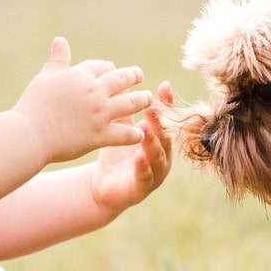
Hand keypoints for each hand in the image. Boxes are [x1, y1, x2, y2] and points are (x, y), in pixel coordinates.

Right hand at [11, 38, 153, 164]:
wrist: (28, 136)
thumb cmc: (33, 106)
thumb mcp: (45, 78)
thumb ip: (57, 60)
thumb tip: (60, 40)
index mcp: (80, 75)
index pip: (102, 66)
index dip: (109, 68)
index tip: (113, 71)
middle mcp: (94, 92)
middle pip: (123, 79)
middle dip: (133, 76)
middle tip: (140, 76)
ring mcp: (99, 114)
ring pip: (131, 103)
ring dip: (143, 100)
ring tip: (149, 99)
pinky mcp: (100, 135)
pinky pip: (125, 134)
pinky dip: (135, 134)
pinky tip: (140, 133)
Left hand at [90, 82, 174, 213]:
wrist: (103, 187)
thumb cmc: (116, 155)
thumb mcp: (120, 130)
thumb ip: (125, 110)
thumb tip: (123, 81)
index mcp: (159, 139)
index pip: (167, 118)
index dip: (167, 103)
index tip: (164, 86)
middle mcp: (163, 155)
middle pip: (165, 135)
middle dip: (160, 121)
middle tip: (152, 106)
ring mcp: (155, 173)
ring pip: (158, 156)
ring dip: (153, 142)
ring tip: (145, 128)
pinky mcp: (142, 188)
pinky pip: (145, 176)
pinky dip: (143, 166)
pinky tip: (139, 157)